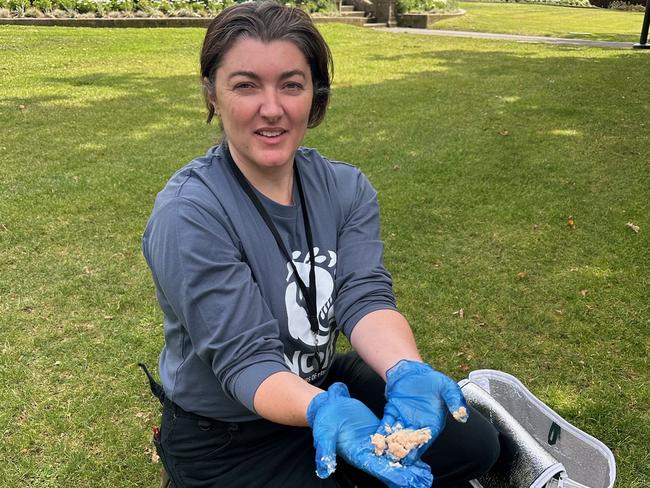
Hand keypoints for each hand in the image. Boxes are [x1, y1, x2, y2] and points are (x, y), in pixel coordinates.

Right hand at [307, 382, 432, 487]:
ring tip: (426, 472)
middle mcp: (366, 452)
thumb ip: (325, 451)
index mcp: (356, 454)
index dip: (392, 475)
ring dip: (408, 465)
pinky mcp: (377, 432)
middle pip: (389, 466)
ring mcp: (373, 443)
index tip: (407, 481)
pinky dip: (404, 447)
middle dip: (405, 474)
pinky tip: (417, 450)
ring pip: (393, 456)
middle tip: (424, 481)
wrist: (327, 404)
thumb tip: (323, 470)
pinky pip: (392, 441)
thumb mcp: (323, 434)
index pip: (377, 468)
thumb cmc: (324, 419)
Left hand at [379, 360, 468, 463]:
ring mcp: (404, 419)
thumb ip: (455, 400)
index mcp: (432, 423)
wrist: (415, 370)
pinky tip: (376, 440)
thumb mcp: (448, 387)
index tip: (411, 459)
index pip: (425, 440)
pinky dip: (381, 432)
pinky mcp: (392, 412)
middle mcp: (417, 424)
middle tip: (394, 461)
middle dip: (402, 452)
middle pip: (409, 442)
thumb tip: (462, 416)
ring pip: (396, 435)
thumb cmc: (433, 379)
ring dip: (390, 445)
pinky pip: (386, 424)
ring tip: (383, 454)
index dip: (418, 450)